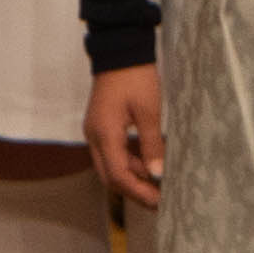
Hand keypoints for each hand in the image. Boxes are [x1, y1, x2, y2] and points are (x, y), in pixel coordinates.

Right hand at [85, 61, 166, 207]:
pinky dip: (130, 163)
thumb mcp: (149, 111)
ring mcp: (95, 132)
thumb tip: (157, 174)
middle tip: (159, 202)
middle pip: (110, 177)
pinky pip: (113, 153)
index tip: (159, 202)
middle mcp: (94, 137)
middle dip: (133, 191)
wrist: (120, 50)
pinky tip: (149, 166)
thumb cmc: (135, 77)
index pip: (117, 175)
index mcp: (104, 134)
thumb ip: (151, 144)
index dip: (138, 192)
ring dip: (133, 178)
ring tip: (158, 186)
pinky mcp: (101, 127)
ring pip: (111, 166)